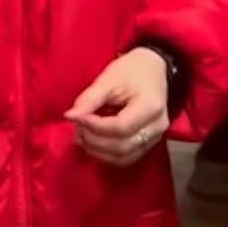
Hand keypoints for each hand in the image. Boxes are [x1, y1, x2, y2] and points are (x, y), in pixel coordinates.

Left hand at [64, 47, 170, 166]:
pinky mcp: (149, 144)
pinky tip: (93, 142)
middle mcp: (157, 127)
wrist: (152, 68)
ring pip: (124, 157)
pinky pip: (127, 157)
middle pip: (122, 146)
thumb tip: (70, 117)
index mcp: (150, 107)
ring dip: (98, 150)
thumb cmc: (131, 70)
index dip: (93, 126)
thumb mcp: (108, 79)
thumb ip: (89, 99)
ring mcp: (156, 138)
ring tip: (81, 136)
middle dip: (94, 140)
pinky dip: (107, 154)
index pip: (119, 127)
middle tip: (76, 127)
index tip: (75, 117)